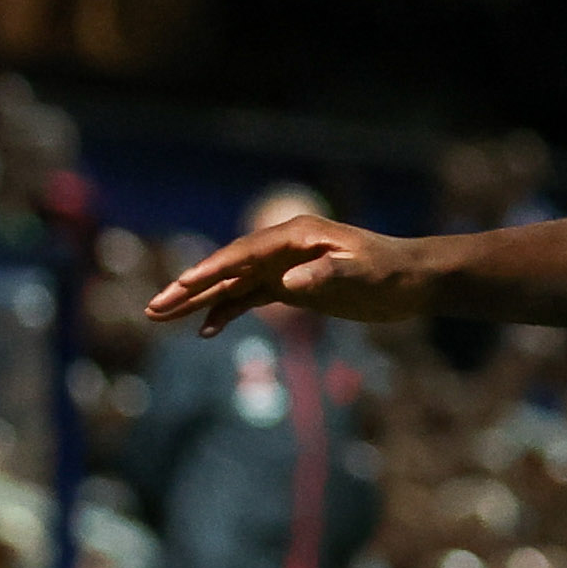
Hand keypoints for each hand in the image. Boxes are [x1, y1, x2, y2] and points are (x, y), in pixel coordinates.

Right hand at [149, 209, 436, 331]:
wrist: (413, 279)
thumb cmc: (391, 270)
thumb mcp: (363, 272)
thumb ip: (326, 274)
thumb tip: (287, 283)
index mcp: (294, 236)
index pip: (242, 254)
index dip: (210, 270)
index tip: (183, 286)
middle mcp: (281, 249)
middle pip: (226, 269)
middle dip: (189, 288)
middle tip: (153, 308)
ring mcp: (283, 268)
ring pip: (231, 285)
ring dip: (198, 301)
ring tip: (160, 317)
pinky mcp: (291, 288)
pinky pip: (248, 299)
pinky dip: (226, 313)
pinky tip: (205, 331)